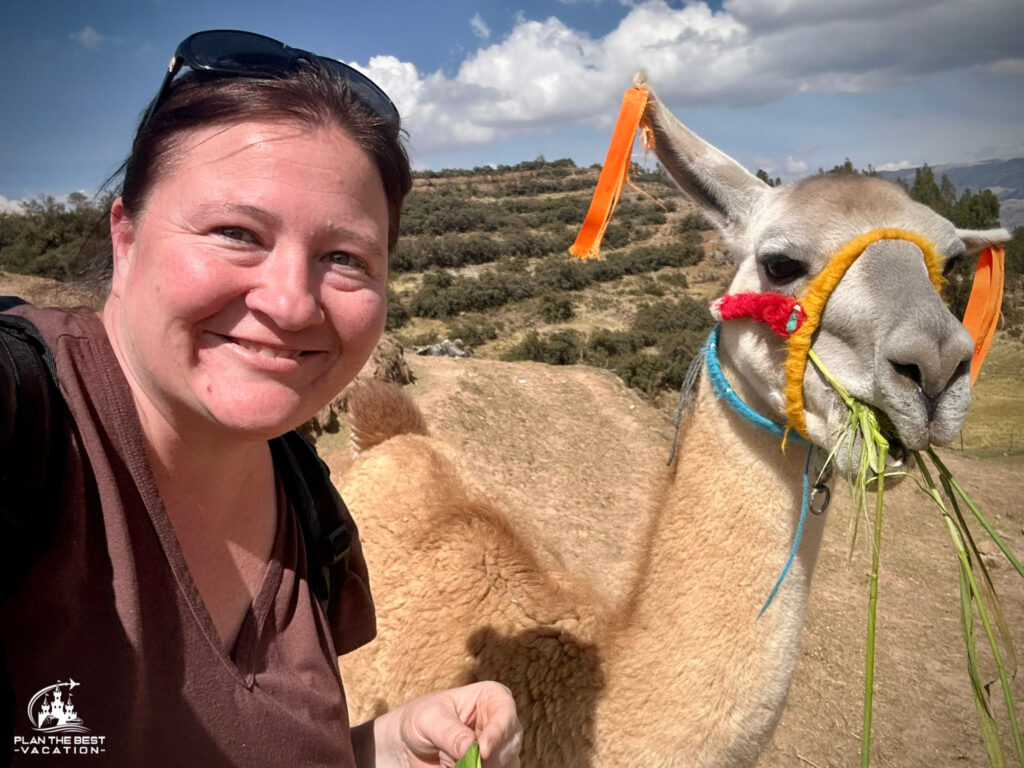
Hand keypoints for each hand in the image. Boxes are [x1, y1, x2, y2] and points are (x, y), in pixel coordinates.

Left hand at [356, 681, 521, 767]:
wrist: (407, 745)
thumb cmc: (420, 720)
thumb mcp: (430, 720)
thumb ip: (451, 733)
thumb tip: (472, 749)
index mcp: (491, 697)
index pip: (506, 713)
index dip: (498, 732)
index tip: (483, 750)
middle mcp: (501, 723)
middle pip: (510, 743)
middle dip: (484, 757)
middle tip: (457, 761)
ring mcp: (500, 748)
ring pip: (502, 764)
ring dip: (475, 767)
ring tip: (447, 759)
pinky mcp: (493, 766)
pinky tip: (451, 766)